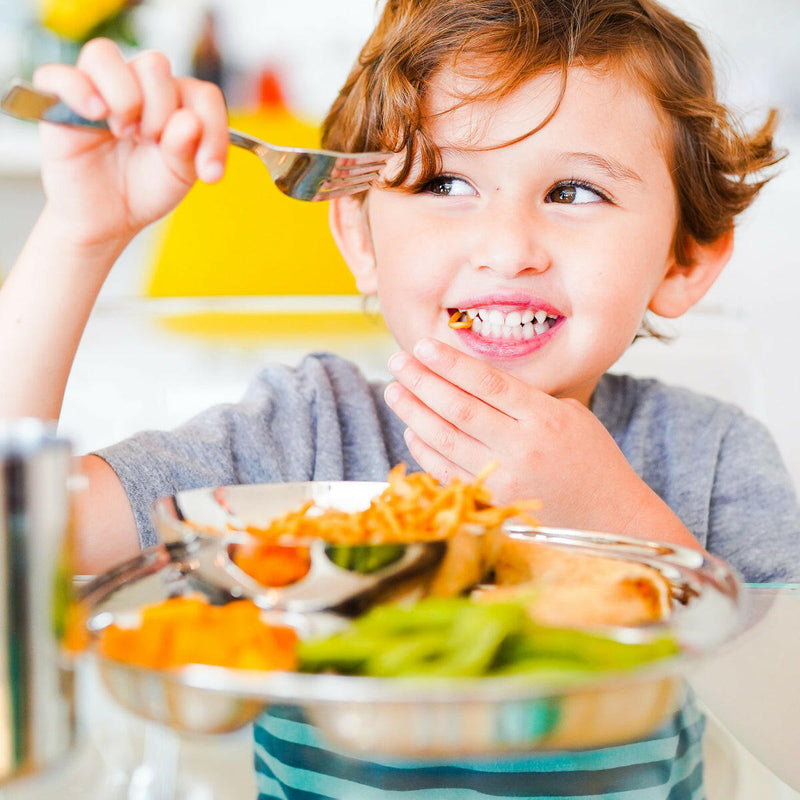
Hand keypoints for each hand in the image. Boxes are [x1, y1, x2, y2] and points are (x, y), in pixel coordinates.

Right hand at [33, 38, 228, 249]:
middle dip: (161, 112)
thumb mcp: (178, 176)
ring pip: (106, 55)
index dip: (212, 129)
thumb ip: (188, 149)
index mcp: (174, 102)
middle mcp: (137, 87)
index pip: (202, 93)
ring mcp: (98, 88)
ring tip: (122, 134)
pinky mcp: (60, 100)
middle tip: (151, 144)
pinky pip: (60, 75)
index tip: (210, 173)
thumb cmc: (144, 189)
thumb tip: (189, 121)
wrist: (107, 219)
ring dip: (124, 98)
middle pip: (155, 65)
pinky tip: (95, 115)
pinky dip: (80, 90)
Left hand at [385, 337, 696, 544]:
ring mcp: (506, 479)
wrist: (611, 518)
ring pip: (447, 439)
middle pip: (459, 408)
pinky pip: (449, 472)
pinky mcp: (494, 504)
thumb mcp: (570, 415)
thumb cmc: (592, 460)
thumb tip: (472, 381)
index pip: (486, 382)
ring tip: (395, 391)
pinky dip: (426, 450)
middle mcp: (523, 446)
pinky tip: (412, 430)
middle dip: (422, 381)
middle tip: (398, 362)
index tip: (422, 345)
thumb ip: (523, 400)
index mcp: (545, 416)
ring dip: (415, 413)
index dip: (450, 362)